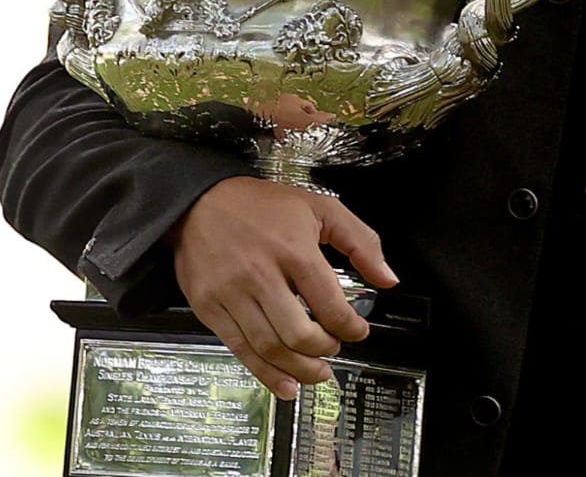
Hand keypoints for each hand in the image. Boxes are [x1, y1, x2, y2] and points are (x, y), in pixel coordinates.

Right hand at [170, 176, 398, 399]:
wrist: (198, 201)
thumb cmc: (257, 204)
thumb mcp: (319, 206)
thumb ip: (360, 241)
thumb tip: (386, 277)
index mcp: (292, 249)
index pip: (329, 305)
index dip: (350, 327)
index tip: (357, 330)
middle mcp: (260, 274)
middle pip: (299, 334)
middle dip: (325, 350)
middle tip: (334, 349)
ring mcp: (231, 293)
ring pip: (270, 348)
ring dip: (300, 369)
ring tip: (316, 372)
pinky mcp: (209, 306)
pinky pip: (240, 349)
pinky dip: (265, 374)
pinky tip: (284, 384)